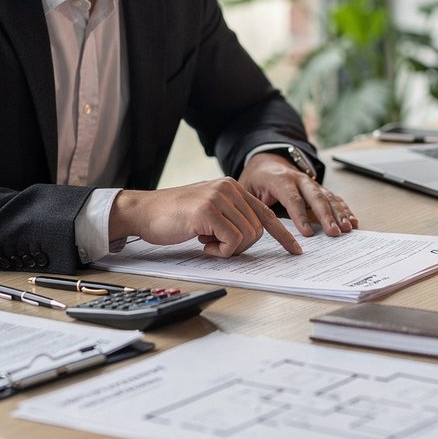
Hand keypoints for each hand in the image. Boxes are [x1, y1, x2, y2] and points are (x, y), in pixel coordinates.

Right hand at [114, 179, 301, 256]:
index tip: (295, 250)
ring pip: (246, 236)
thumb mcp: (209, 212)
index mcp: (232, 187)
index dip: (282, 234)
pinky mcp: (207, 211)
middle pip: (258, 229)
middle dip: (242, 246)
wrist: (143, 212)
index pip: (265, 212)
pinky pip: (231, 241)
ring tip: (205, 242)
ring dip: (227, 249)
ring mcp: (218, 198)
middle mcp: (228, 188)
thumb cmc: (174, 217)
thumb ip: (231, 217)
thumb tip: (253, 236)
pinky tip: (201, 243)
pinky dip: (219, 251)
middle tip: (216, 246)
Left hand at [239, 153, 358, 237]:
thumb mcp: (246, 190)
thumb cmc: (255, 180)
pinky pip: (334, 198)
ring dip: (339, 213)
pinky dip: (344, 209)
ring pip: (328, 197)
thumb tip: (254, 227)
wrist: (267, 162)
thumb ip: (251, 205)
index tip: (307, 233)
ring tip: (347, 228)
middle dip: (326, 215)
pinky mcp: (318, 189)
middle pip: (315, 197)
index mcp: (279, 179)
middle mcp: (299, 179)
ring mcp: (311, 183)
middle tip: (334, 232)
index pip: (292, 198)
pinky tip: (352, 221)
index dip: (300, 216)